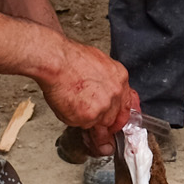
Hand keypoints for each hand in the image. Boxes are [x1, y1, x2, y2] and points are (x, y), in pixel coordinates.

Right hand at [36, 36, 139, 154]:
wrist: (57, 62)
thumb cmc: (70, 59)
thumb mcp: (98, 62)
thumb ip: (105, 80)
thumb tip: (102, 89)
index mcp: (120, 78)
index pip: (126, 105)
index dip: (119, 117)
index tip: (115, 123)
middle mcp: (115, 94)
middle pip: (112, 118)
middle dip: (101, 121)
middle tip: (88, 117)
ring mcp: (103, 107)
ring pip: (97, 124)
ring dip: (86, 121)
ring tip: (73, 109)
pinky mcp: (88, 117)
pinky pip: (81, 125)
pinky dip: (73, 119)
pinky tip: (66, 106)